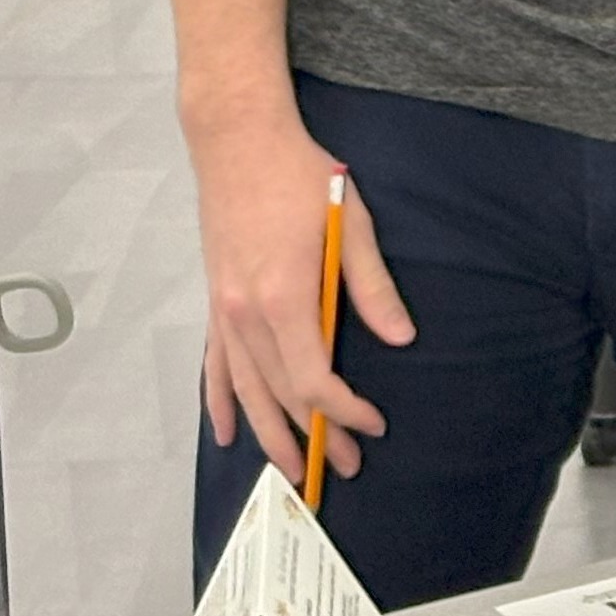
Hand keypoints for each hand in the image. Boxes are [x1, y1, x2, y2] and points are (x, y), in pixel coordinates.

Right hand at [186, 102, 411, 484]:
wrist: (239, 143)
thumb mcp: (350, 224)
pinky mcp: (215, 303)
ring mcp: (223, 312)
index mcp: (284, 298)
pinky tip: (228, 432)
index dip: (344, 410)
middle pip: (280, 395)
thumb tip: (401, 337)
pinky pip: (215, 366)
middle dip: (314, 436)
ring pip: (244, 391)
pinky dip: (220, 403)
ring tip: (292, 472)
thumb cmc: (301, 176)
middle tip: (344, 465)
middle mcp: (245, 315)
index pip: (314, 378)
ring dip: (269, 435)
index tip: (373, 425)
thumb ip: (371, 287)